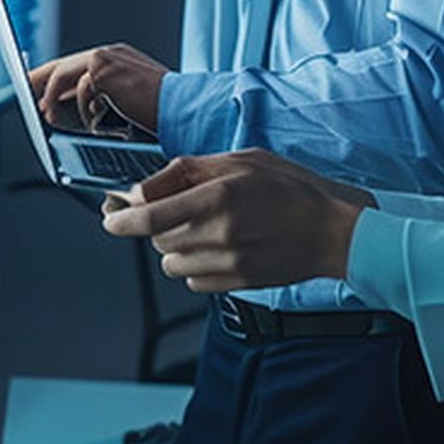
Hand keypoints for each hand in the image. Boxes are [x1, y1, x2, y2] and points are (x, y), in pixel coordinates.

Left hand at [27, 43, 170, 134]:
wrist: (183, 108)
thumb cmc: (160, 111)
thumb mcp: (124, 101)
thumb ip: (97, 97)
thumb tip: (65, 107)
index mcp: (115, 58)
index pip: (75, 64)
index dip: (53, 75)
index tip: (35, 84)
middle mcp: (109, 53)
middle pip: (61, 65)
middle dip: (39, 80)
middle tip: (24, 93)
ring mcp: (106, 59)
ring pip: (64, 77)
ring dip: (53, 100)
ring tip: (47, 116)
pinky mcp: (103, 71)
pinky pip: (78, 91)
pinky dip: (81, 110)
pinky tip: (90, 122)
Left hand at [99, 150, 373, 292]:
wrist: (333, 231)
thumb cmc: (290, 188)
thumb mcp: (240, 160)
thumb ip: (189, 170)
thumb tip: (145, 187)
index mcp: (218, 195)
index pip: (150, 216)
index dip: (121, 219)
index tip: (111, 217)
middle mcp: (220, 232)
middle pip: (156, 239)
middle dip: (153, 225)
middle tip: (171, 211)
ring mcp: (229, 263)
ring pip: (171, 262)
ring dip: (174, 246)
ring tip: (201, 228)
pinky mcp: (237, 284)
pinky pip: (193, 280)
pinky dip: (194, 266)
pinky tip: (216, 247)